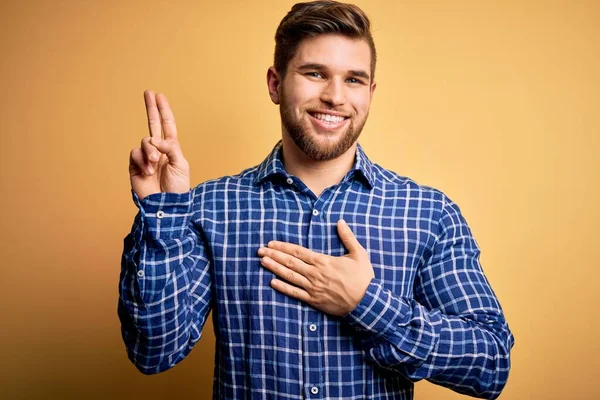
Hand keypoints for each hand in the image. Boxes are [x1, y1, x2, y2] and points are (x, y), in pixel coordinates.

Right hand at [129, 90, 189, 199]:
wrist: (165, 204)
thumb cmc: (178, 187)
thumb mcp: (181, 164)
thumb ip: (171, 147)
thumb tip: (155, 138)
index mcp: (171, 148)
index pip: (167, 125)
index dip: (163, 111)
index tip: (159, 96)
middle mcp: (158, 149)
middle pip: (152, 124)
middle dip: (151, 108)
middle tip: (148, 92)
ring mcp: (146, 157)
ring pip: (145, 141)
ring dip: (151, 152)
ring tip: (155, 165)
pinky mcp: (135, 165)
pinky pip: (135, 153)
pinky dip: (143, 161)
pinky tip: (148, 172)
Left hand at [257, 219, 374, 315]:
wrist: (366, 303)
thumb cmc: (363, 278)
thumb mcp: (359, 254)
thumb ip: (348, 237)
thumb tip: (340, 221)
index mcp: (323, 261)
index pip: (298, 251)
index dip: (283, 247)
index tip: (271, 243)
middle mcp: (315, 274)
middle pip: (290, 262)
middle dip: (274, 255)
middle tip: (260, 250)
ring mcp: (313, 288)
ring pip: (289, 276)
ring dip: (274, 268)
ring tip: (262, 262)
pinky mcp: (314, 300)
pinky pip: (295, 293)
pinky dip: (283, 287)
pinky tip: (272, 282)